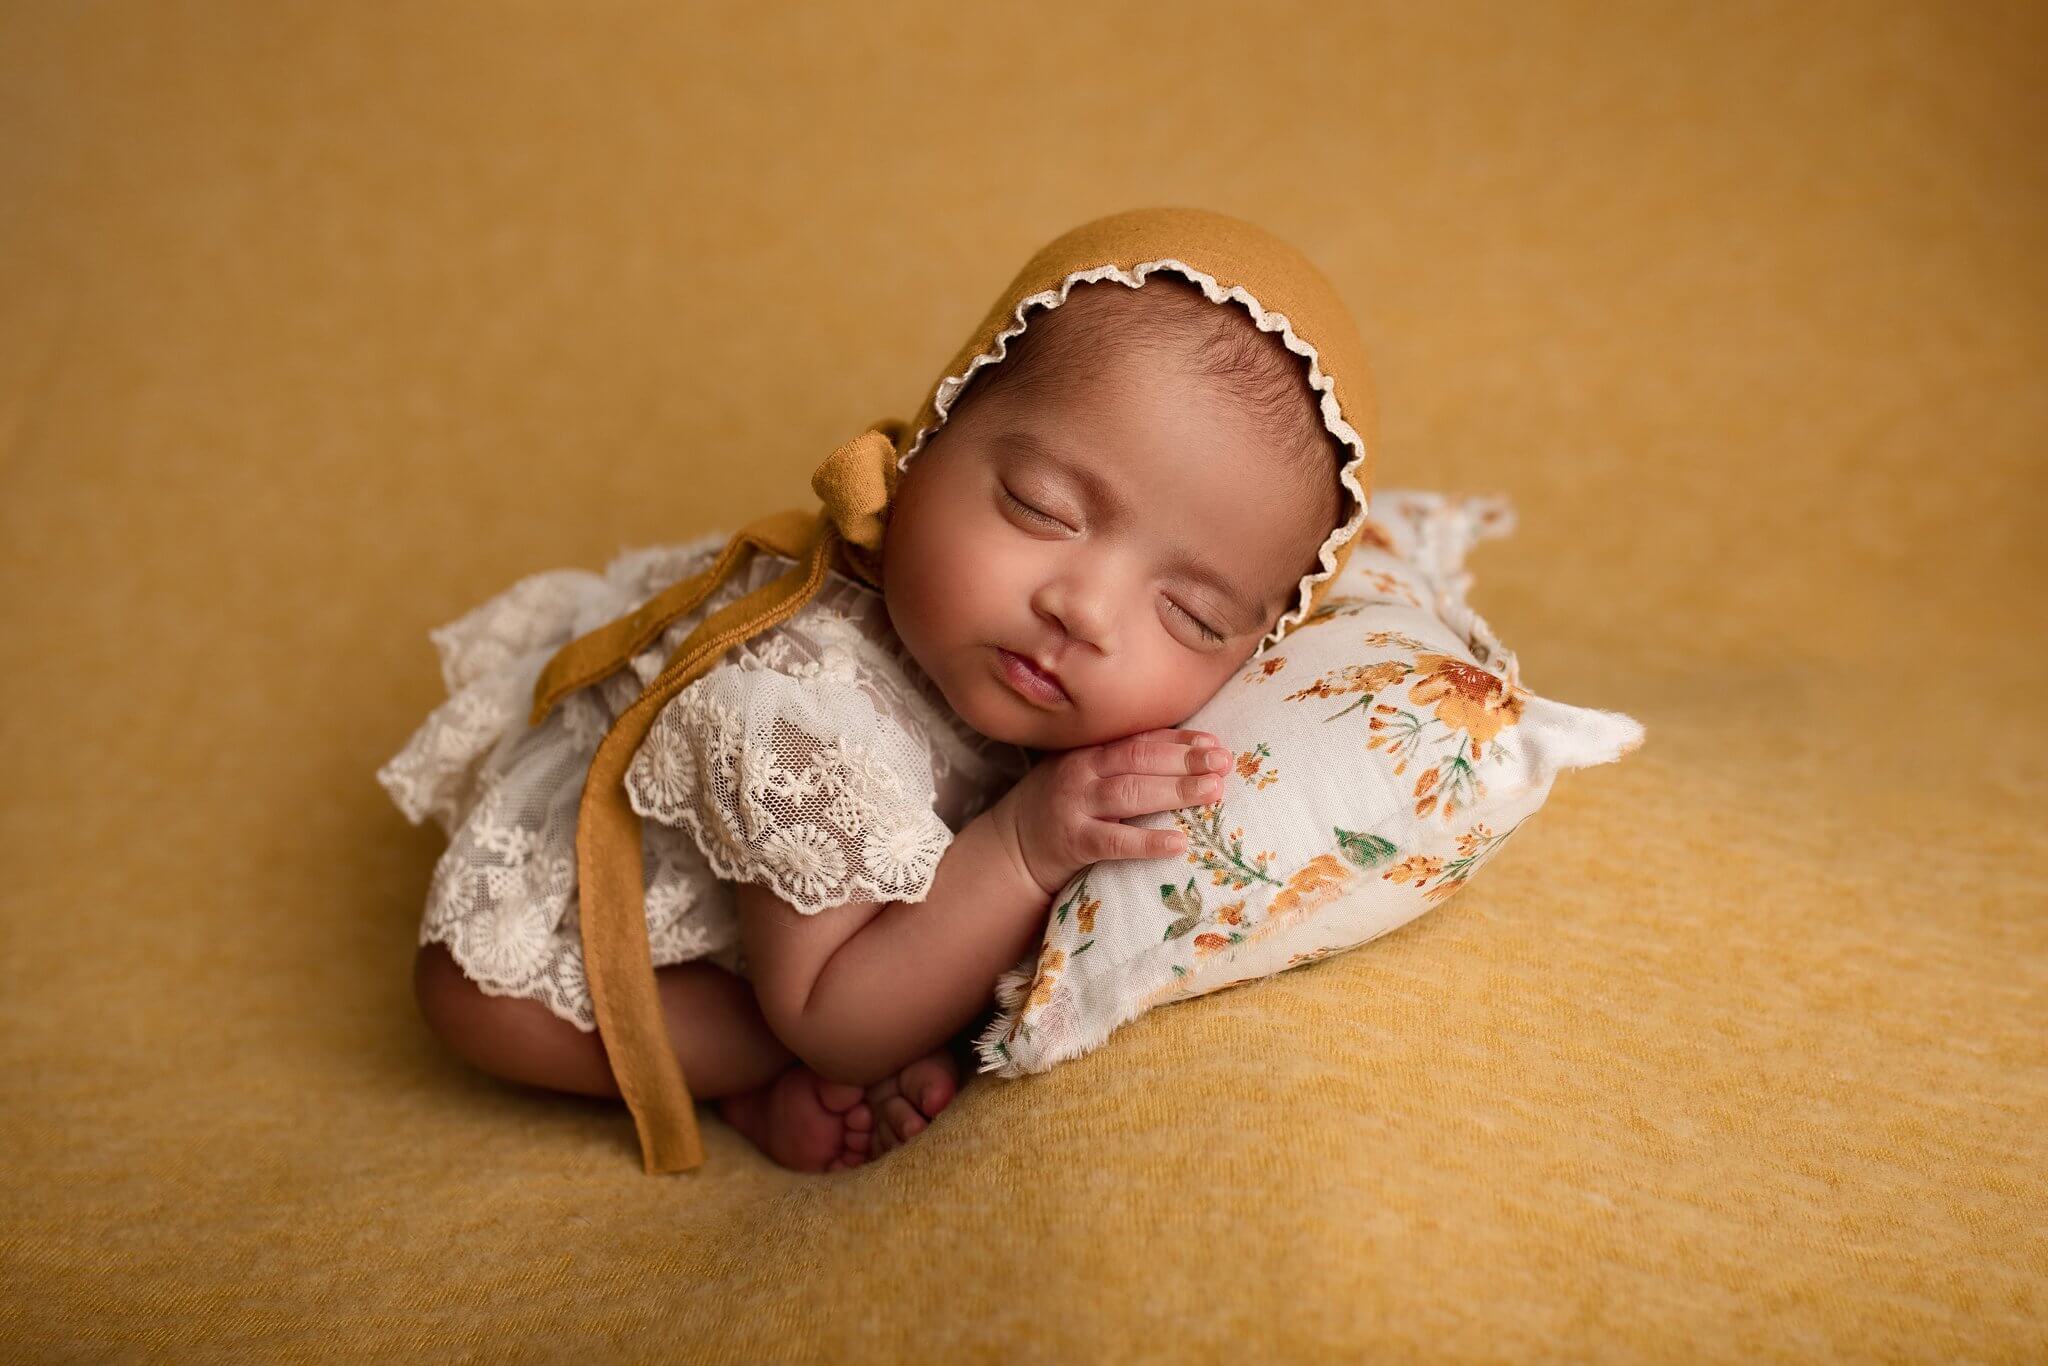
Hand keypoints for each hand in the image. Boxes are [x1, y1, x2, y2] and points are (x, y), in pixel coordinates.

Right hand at [990, 727, 1230, 898]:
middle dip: (1184, 760)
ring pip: (1130, 793)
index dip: (1179, 740)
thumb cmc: (1062, 806)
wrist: (1013, 847)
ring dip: (1175, 791)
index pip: (1140, 739)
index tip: (1214, 743)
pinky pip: (1115, 842)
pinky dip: (1147, 842)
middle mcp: (1082, 772)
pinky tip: (1178, 842)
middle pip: (1139, 759)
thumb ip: (1123, 762)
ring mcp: (1076, 806)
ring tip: (1212, 791)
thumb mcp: (1085, 774)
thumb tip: (1190, 754)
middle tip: (1223, 763)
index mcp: (1089, 751)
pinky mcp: (1074, 843)